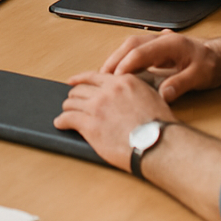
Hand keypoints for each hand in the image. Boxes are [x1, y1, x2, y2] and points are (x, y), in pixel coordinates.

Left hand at [53, 71, 176, 170]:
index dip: (81, 79)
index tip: (73, 81)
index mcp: (122, 81)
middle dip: (74, 95)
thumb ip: (133, 90)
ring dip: (67, 108)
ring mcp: (97, 107)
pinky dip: (62, 121)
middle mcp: (107, 91)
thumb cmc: (160, 126)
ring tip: (66, 113)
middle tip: (71, 101)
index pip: (93, 76)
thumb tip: (125, 94)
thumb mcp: (150, 96)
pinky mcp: (90, 125)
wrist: (159, 143)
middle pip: (80, 89)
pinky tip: (60, 124)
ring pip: (72, 102)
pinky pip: (68, 119)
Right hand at [100, 29, 220, 101]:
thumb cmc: (210, 65)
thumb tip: (163, 94)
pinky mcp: (153, 48)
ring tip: (103, 76)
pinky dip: (122, 60)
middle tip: (101, 76)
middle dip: (114, 60)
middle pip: (130, 45)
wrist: (217, 57)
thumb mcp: (201, 77)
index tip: (116, 79)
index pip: (141, 51)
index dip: (126, 65)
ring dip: (115, 59)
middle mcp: (160, 38)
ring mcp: (156, 41)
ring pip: (129, 46)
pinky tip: (115, 72)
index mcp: (170, 43)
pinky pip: (133, 50)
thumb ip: (181, 83)